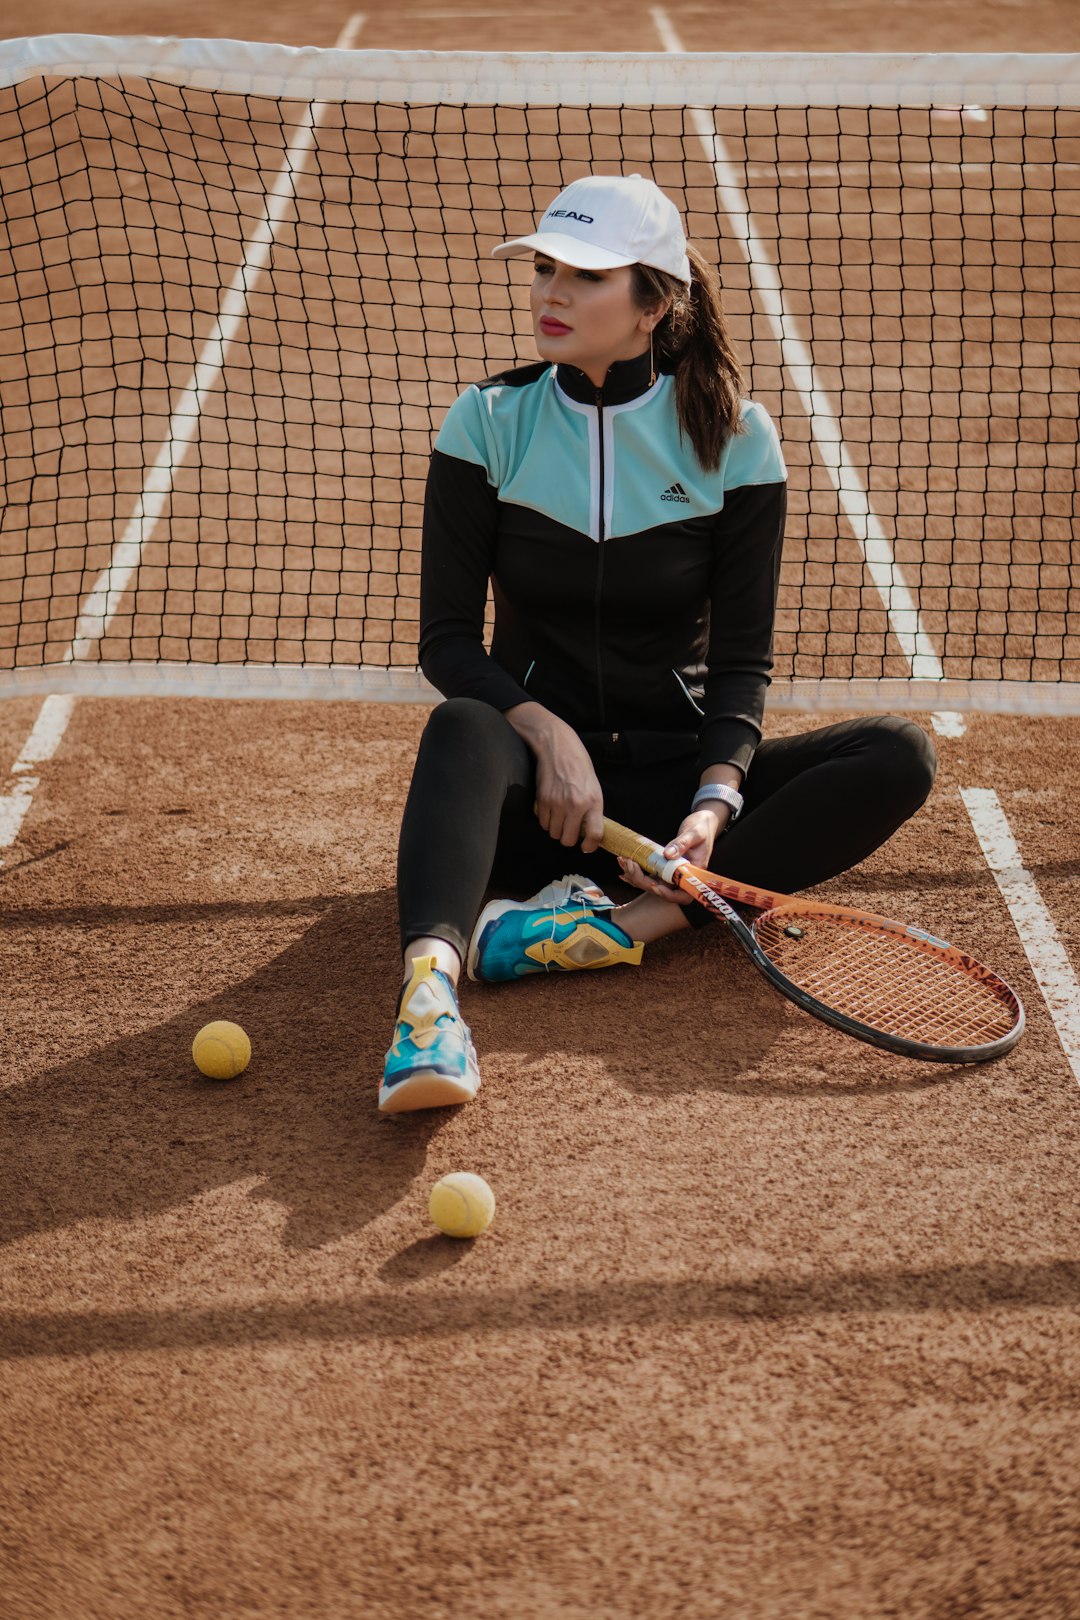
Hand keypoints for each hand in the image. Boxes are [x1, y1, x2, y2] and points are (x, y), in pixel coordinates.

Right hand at [505, 703, 604, 851]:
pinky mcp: (542, 800)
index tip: (586, 847)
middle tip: (571, 830)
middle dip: (569, 838)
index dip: (590, 846)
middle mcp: (575, 805)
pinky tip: (551, 810)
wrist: (558, 747)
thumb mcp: (593, 787)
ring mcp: (557, 804)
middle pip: (568, 840)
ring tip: (561, 818)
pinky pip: (543, 823)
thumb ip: (592, 809)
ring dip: (557, 830)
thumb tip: (589, 832)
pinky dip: (546, 821)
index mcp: (593, 801)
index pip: (594, 834)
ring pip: (554, 834)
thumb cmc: (579, 766)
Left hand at [617, 806, 727, 904]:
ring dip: (636, 877)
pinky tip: (625, 865)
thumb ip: (682, 844)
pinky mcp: (665, 868)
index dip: (668, 895)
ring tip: (624, 861)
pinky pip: (650, 876)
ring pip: (653, 884)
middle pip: (663, 890)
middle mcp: (683, 877)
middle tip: (630, 864)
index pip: (683, 895)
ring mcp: (673, 874)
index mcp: (694, 873)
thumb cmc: (702, 828)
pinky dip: (637, 872)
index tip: (654, 885)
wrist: (703, 823)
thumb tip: (667, 855)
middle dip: (643, 881)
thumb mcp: (694, 833)